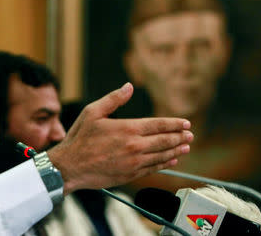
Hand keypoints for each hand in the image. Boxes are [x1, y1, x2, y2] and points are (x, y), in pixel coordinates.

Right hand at [47, 82, 192, 194]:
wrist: (70, 167)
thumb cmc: (80, 138)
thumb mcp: (92, 112)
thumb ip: (113, 99)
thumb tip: (129, 87)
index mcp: (128, 128)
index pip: (159, 124)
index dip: (174, 123)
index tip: (185, 123)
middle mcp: (135, 146)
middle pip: (165, 140)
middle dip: (180, 136)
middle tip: (189, 134)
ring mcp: (134, 162)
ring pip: (162, 155)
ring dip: (177, 150)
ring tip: (186, 146)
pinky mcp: (131, 174)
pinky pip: (154, 168)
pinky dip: (165, 164)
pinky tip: (172, 160)